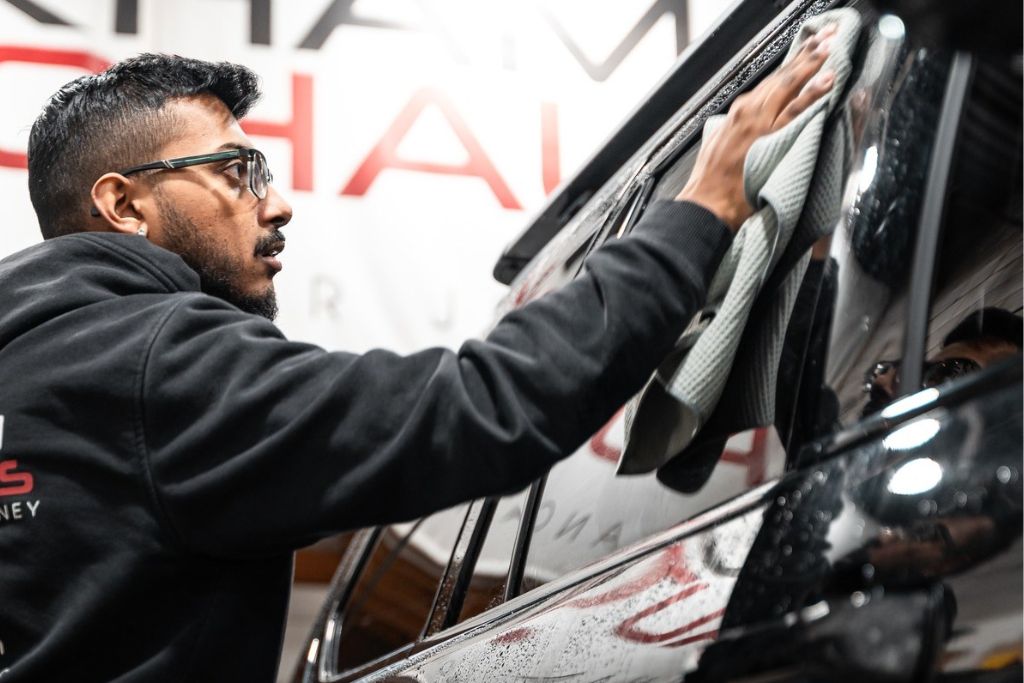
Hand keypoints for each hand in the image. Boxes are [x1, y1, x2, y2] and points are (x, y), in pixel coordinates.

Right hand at [677, 25, 836, 230]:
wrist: (706, 203)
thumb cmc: (711, 182)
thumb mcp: (718, 147)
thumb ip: (735, 132)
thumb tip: (746, 127)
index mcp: (736, 114)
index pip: (769, 84)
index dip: (789, 67)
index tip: (805, 52)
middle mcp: (747, 112)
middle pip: (781, 77)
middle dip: (805, 55)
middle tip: (825, 37)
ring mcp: (758, 124)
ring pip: (788, 86)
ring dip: (810, 64)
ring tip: (829, 47)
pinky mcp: (767, 138)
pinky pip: (794, 110)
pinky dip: (811, 94)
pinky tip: (827, 81)